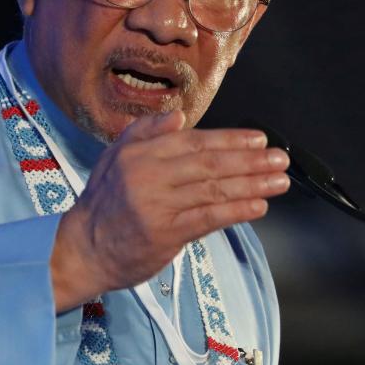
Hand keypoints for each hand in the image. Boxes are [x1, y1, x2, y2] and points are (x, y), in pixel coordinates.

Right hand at [50, 110, 289, 311]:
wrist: (83, 248)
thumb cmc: (103, 203)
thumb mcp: (115, 157)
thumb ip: (146, 132)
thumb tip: (179, 115)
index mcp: (140, 153)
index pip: (193, 141)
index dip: (230, 139)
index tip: (259, 139)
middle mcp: (148, 175)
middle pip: (209, 164)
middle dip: (250, 160)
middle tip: (280, 158)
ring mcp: (157, 205)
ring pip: (214, 190)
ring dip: (252, 184)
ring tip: (279, 180)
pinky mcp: (165, 233)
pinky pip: (208, 218)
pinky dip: (236, 211)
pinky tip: (258, 206)